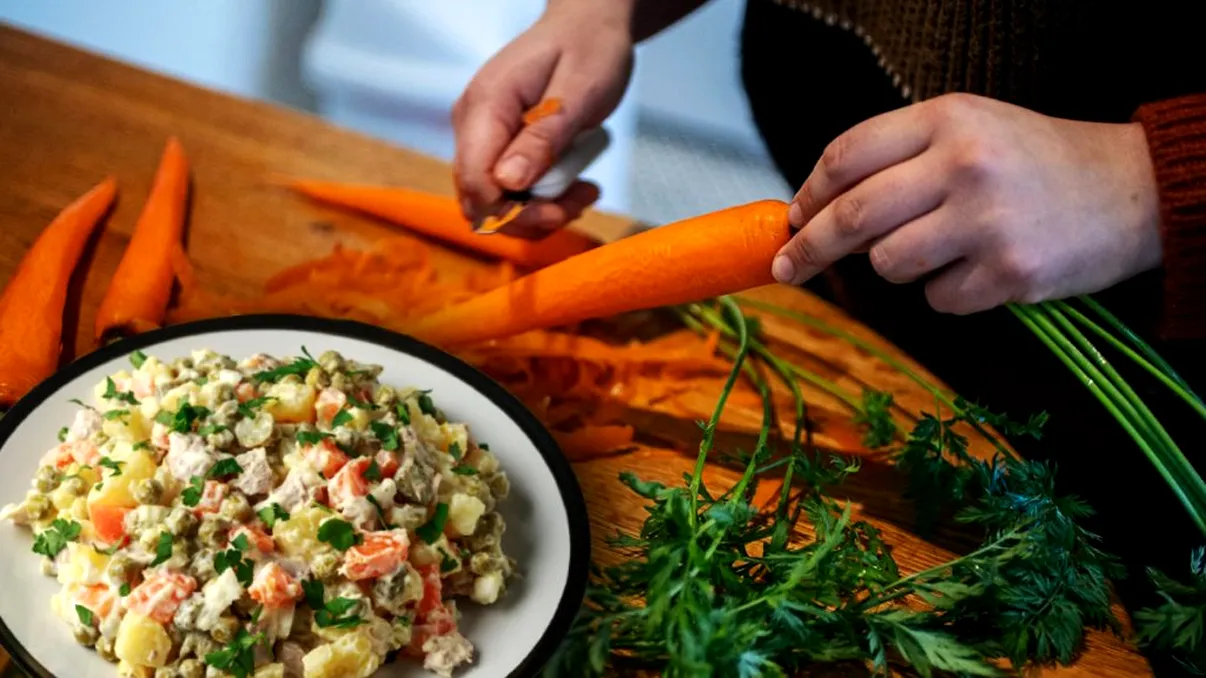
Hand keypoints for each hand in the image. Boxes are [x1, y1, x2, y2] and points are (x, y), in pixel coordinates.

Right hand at [451, 3, 634, 237]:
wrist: (587, 26)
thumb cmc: (588, 49)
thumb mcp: (579, 93)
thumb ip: (543, 137)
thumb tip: (508, 182)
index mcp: (486, 104)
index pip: (475, 181)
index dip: (512, 211)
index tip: (560, 210)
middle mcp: (472, 123)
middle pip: (479, 199)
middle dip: (530, 216)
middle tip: (580, 200)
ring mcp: (480, 136)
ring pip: (494, 202)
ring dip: (540, 211)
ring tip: (583, 191)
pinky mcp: (495, 146)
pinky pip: (507, 190)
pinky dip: (540, 200)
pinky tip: (572, 186)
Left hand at [772, 93, 1162, 313]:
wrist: (1133, 191)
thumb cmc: (1035, 162)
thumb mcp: (970, 130)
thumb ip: (899, 158)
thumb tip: (817, 211)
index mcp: (949, 119)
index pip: (847, 156)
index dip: (808, 193)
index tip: (792, 217)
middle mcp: (964, 164)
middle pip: (852, 216)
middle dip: (809, 247)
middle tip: (789, 265)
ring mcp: (986, 221)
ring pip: (888, 264)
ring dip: (899, 266)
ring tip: (943, 247)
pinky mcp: (1008, 273)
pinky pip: (936, 299)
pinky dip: (947, 292)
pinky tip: (982, 268)